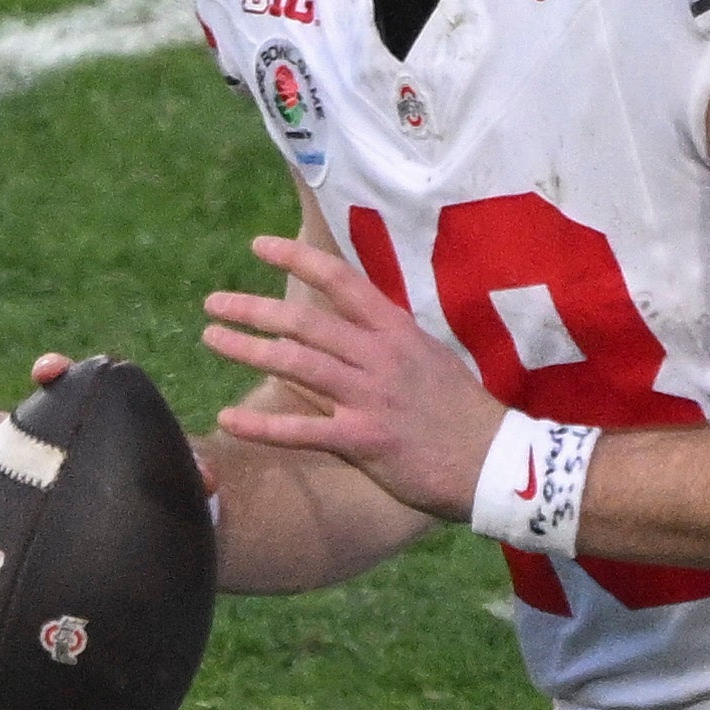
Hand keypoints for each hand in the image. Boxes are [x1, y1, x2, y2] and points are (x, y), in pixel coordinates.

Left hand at [201, 231, 506, 522]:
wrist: (497, 463)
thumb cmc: (465, 415)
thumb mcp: (431, 362)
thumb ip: (389, 345)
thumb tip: (352, 330)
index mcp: (397, 332)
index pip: (341, 281)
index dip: (297, 258)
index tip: (257, 245)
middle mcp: (380, 357)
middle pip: (305, 321)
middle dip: (253, 308)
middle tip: (215, 303)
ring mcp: (371, 397)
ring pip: (297, 363)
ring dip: (248, 349)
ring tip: (211, 338)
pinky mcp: (364, 440)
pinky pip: (302, 429)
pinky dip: (261, 425)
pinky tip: (227, 420)